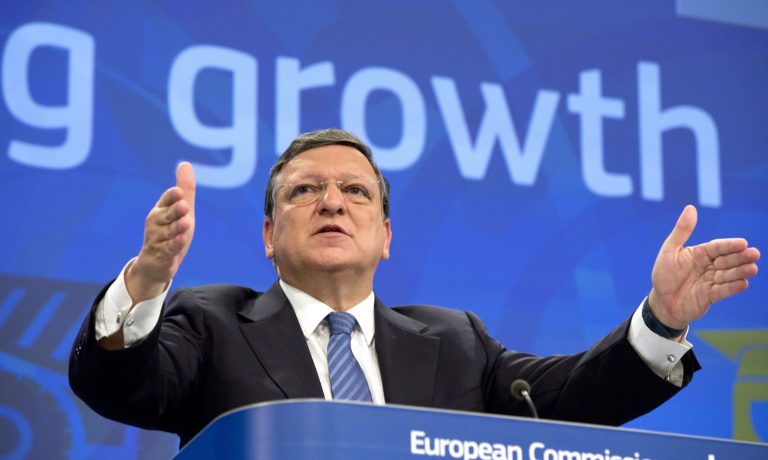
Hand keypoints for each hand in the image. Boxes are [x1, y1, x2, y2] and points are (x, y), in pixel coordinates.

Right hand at [125, 162, 195, 302]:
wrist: (156, 264)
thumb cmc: (170, 232)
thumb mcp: (181, 211)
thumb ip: (185, 190)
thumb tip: (185, 163)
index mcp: (161, 210)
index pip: (166, 200)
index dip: (172, 197)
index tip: (178, 192)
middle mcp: (156, 223)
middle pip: (167, 215)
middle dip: (175, 211)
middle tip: (184, 206)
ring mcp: (157, 239)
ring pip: (168, 232)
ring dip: (176, 228)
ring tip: (185, 223)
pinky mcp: (161, 255)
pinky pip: (168, 249)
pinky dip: (174, 245)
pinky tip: (181, 241)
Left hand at [648, 205, 759, 330]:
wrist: (662, 302)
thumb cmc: (664, 274)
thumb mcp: (669, 251)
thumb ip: (681, 231)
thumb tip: (690, 207)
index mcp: (700, 253)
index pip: (717, 247)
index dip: (730, 245)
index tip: (743, 243)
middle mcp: (709, 266)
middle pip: (727, 260)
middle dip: (740, 257)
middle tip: (754, 254)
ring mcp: (711, 281)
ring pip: (728, 275)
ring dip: (740, 272)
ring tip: (752, 268)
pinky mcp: (711, 296)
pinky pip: (723, 291)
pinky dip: (732, 287)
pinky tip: (743, 283)